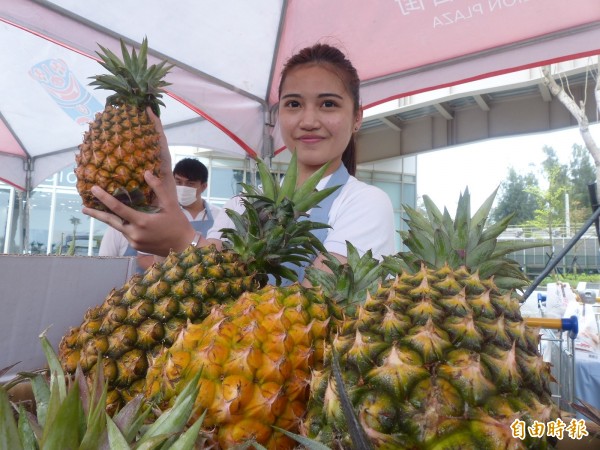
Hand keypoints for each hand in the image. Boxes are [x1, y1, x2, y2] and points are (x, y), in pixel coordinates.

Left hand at [82, 107, 195, 255]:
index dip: (104, 198)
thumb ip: (158, 188)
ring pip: (117, 228)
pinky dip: (121, 225)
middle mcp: (134, 233)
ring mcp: (134, 241)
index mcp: (141, 222)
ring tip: (95, 212)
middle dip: (96, 214)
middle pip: (111, 221)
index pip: (118, 208)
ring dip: (107, 219)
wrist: (183, 247)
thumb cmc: (178, 224)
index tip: (94, 189)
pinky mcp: (136, 246)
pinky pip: (125, 233)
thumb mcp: (170, 205)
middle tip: (83, 208)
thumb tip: (146, 173)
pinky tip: (118, 219)